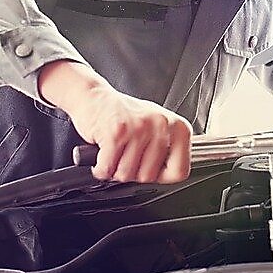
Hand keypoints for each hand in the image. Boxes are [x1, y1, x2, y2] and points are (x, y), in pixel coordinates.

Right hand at [68, 85, 192, 182]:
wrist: (93, 96)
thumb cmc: (124, 114)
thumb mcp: (156, 129)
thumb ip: (167, 152)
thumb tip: (171, 175)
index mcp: (178, 127)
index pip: (179, 172)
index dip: (159, 176)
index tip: (149, 167)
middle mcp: (162, 125)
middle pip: (148, 176)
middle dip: (132, 173)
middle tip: (125, 155)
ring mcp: (140, 128)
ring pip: (126, 174)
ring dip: (114, 169)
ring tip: (114, 151)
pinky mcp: (117, 132)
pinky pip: (108, 168)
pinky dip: (100, 168)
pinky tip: (102, 155)